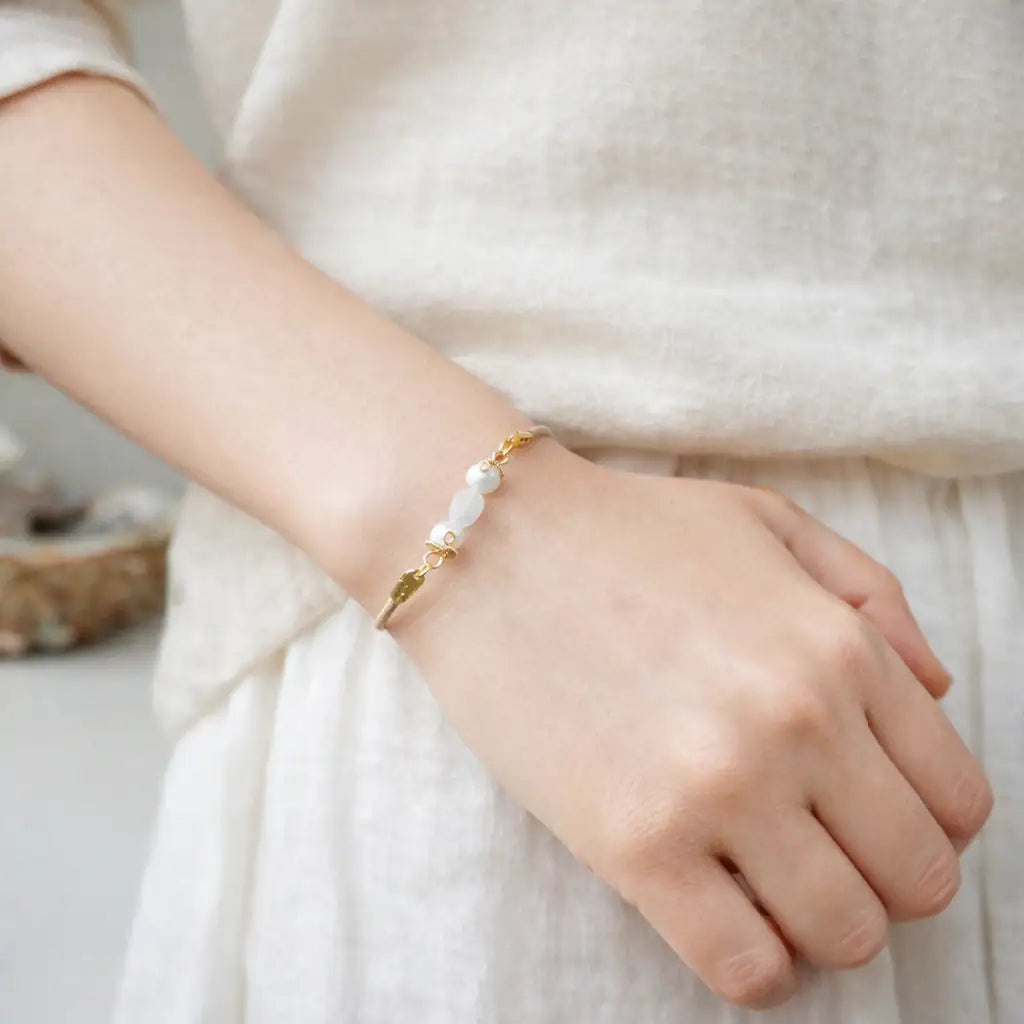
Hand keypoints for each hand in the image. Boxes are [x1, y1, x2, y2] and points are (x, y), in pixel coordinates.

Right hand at [397, 442, 991, 1008]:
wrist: (485, 539)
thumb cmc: (623, 529)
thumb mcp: (764, 523)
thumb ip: (873, 597)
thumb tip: (938, 694)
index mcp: (838, 649)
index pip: (956, 801)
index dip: (923, 824)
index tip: (867, 818)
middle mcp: (799, 723)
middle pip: (916, 878)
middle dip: (880, 880)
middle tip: (816, 853)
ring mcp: (718, 788)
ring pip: (846, 936)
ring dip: (817, 926)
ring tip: (761, 882)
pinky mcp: (635, 843)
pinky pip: (745, 969)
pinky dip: (751, 963)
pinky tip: (714, 909)